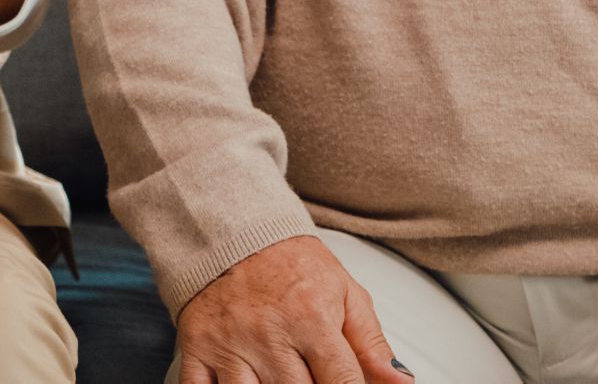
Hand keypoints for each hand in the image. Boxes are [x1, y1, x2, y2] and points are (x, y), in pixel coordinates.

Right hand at [175, 236, 410, 383]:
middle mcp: (269, 334)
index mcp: (311, 318)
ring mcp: (229, 344)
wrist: (232, 229)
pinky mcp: (197, 349)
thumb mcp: (344, 293)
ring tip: (281, 379)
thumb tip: (401, 383)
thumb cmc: (293, 265)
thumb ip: (372, 344)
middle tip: (311, 377)